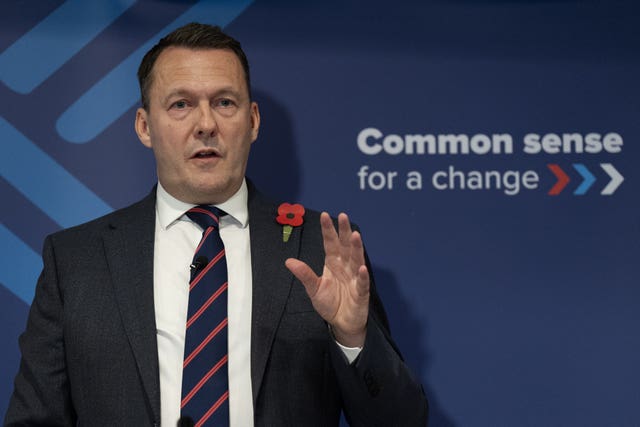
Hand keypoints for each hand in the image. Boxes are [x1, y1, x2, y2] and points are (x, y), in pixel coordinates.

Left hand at [285, 212, 369, 346]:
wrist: (341, 323)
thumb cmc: (330, 304)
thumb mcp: (313, 288)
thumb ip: (304, 274)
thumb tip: (288, 261)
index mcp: (333, 263)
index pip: (330, 243)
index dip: (328, 230)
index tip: (324, 216)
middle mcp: (345, 266)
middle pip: (345, 246)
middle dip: (344, 232)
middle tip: (343, 216)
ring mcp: (354, 278)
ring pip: (356, 259)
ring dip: (356, 248)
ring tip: (355, 235)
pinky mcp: (361, 292)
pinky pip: (362, 283)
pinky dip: (362, 276)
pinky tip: (361, 268)